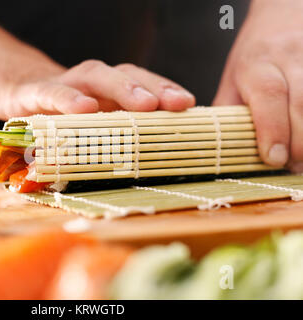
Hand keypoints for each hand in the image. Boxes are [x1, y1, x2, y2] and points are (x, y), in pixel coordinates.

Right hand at [0, 58, 194, 119]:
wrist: (7, 86)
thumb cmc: (53, 114)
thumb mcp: (83, 125)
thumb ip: (108, 136)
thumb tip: (147, 162)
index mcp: (105, 92)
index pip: (141, 84)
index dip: (165, 91)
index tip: (190, 107)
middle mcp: (88, 84)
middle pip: (125, 75)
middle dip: (153, 88)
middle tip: (177, 104)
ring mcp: (61, 84)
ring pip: (94, 77)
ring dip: (121, 88)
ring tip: (143, 105)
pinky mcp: (31, 93)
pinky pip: (50, 93)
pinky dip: (67, 99)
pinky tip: (83, 108)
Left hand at [214, 0, 302, 171]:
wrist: (284, 14)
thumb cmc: (255, 56)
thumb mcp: (232, 81)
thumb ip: (227, 114)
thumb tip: (221, 150)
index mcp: (258, 64)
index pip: (270, 95)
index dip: (273, 129)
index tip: (272, 158)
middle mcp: (291, 60)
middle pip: (302, 105)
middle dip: (297, 144)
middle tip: (288, 166)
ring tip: (299, 159)